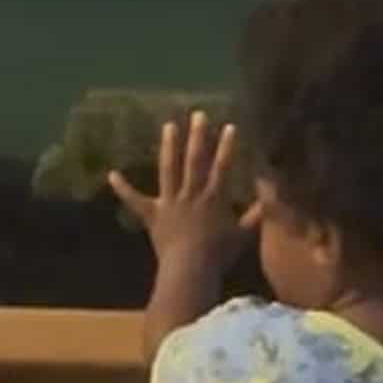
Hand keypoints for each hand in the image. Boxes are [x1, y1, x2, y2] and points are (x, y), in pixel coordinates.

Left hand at [109, 112, 245, 265]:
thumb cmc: (217, 255)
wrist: (189, 268)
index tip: (229, 126)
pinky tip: (112, 175)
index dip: (226, 146)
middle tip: (197, 115)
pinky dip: (123, 188)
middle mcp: (191, 194)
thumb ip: (255, 216)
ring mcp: (170, 202)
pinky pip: (136, 201)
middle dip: (197, 136)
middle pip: (194, 160)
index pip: (222, 167)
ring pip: (169, 169)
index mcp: (213, 198)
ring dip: (169, 147)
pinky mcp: (152, 215)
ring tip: (169, 126)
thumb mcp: (241, 235)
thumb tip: (270, 200)